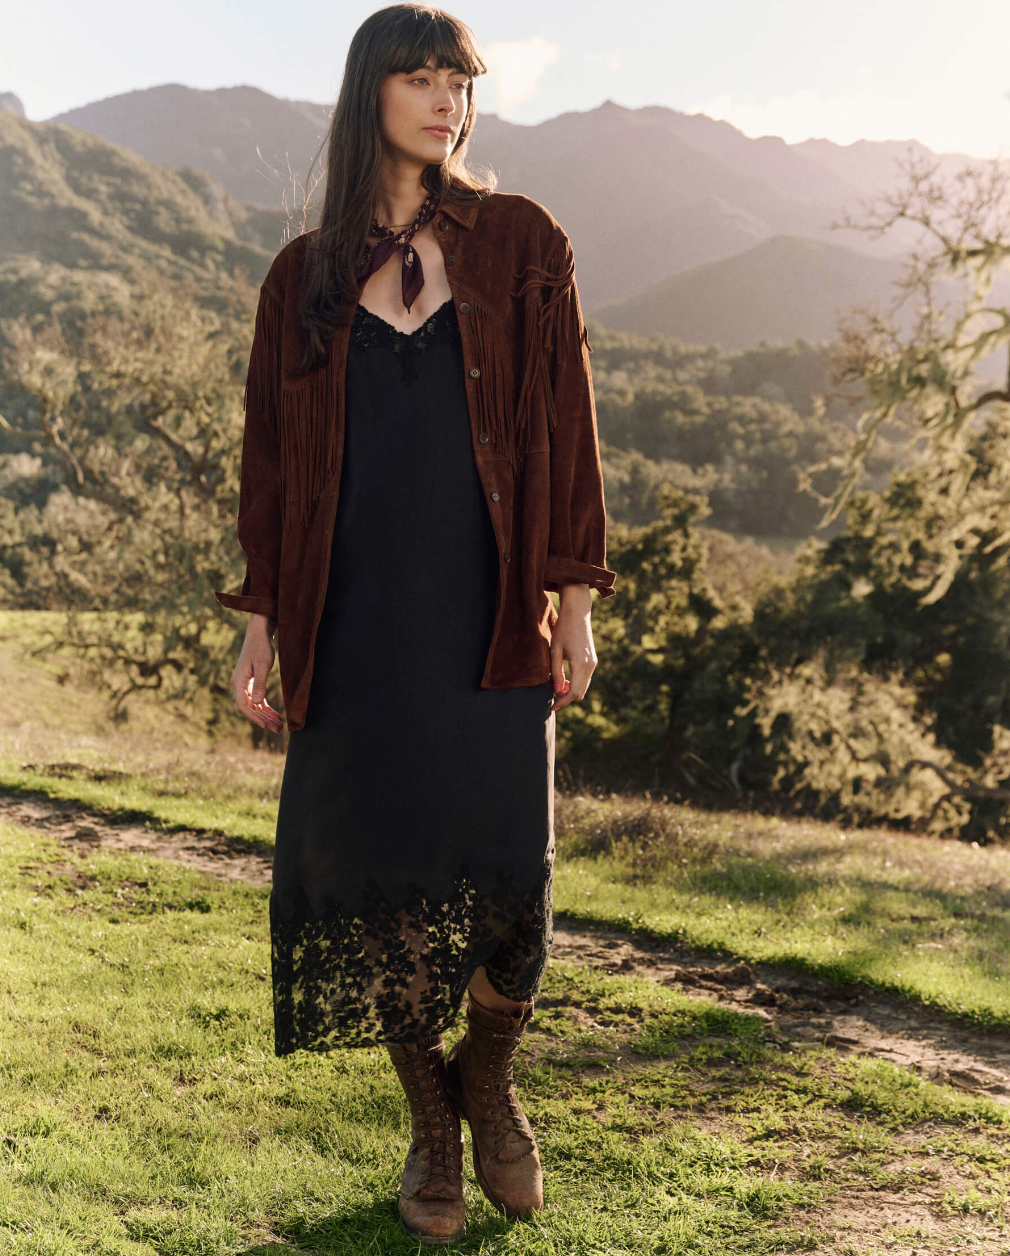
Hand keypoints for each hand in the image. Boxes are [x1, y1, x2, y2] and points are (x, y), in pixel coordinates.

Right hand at [231, 614, 282, 732]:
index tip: (266, 725)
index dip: (254, 717)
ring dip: (265, 716)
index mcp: (239, 682)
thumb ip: (260, 683)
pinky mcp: (252, 683)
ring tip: (279, 725)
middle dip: (263, 720)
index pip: (243, 706)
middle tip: (278, 729)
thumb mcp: (263, 664)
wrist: (259, 632)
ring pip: (254, 706)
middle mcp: (239, 685)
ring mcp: (245, 685)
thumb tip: (256, 702)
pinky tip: (275, 715)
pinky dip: (265, 708)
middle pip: (249, 708)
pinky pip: (257, 700)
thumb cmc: (261, 646)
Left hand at [550, 584, 596, 711]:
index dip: (563, 702)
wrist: (577, 614)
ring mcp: (593, 663)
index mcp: (581, 664)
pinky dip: (576, 683)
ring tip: (557, 686)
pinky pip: (585, 678)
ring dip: (571, 690)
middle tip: (552, 697)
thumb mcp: (554, 651)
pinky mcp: (592, 660)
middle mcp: (590, 665)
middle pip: (581, 693)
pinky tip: (565, 678)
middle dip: (567, 698)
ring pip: (584, 686)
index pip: (574, 692)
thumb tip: (557, 691)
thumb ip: (556, 672)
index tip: (552, 707)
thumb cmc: (563, 630)